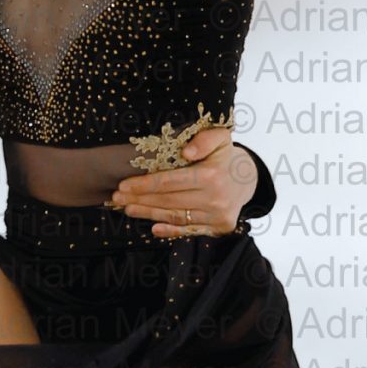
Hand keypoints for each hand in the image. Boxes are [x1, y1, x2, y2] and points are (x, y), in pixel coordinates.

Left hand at [109, 124, 256, 240]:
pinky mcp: (219, 227)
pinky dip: (171, 230)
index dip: (144, 184)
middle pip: (169, 200)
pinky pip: (190, 229)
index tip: (123, 185)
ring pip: (176, 216)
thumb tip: (186, 152)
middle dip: (140, 199)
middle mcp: (215, 198)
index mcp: (212, 175)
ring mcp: (217, 215)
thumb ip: (204, 139)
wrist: (249, 178)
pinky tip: (154, 227)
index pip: (170, 181)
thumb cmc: (226, 155)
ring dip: (149, 214)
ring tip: (128, 209)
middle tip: (117, 199)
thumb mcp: (220, 137)